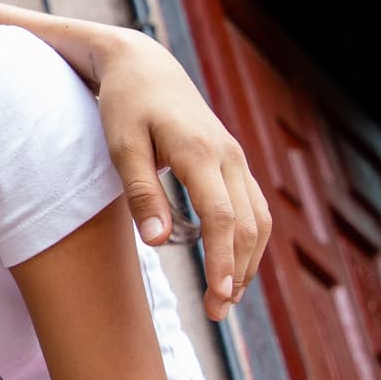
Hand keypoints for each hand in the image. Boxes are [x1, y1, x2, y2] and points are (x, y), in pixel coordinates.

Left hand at [96, 31, 271, 321]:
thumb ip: (141, 193)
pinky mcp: (232, 161)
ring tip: (227, 300)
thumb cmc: (125, 105)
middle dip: (238, 273)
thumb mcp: (121, 146)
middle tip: (217, 314)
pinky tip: (233, 266)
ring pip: (258, 219)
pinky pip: (252, 207)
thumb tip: (158, 244)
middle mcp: (228, 155)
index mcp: (201, 152)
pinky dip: (248, 240)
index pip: (222, 217)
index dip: (224, 261)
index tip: (218, 298)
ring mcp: (235, 158)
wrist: (144, 65)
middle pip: (248, 224)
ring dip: (248, 261)